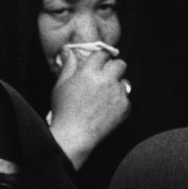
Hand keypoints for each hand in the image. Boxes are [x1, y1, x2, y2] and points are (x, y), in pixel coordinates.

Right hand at [49, 48, 129, 169]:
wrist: (74, 136)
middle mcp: (106, 80)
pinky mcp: (125, 107)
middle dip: (114, 69)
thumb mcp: (60, 86)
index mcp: (89, 72)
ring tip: (105, 97)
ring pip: (125, 82)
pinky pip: (127, 99)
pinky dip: (119, 103)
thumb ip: (68, 67)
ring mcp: (117, 93)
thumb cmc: (64, 112)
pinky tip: (107, 110)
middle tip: (106, 78)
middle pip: (120, 64)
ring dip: (117, 86)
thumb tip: (70, 51)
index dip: (101, 59)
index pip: (102, 54)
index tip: (99, 64)